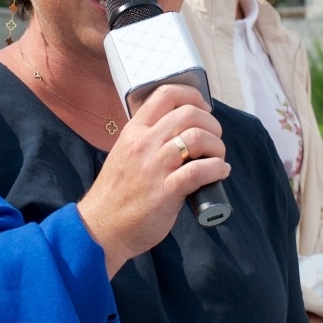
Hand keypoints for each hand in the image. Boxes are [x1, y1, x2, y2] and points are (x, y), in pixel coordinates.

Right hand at [77, 83, 229, 277]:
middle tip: (214, 140)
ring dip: (217, 146)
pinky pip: (199, 170)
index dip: (192, 97)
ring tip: (218, 158)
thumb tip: (180, 133)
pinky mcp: (166, 191)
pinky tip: (220, 172)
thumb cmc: (116, 194)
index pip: (165, 94)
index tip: (204, 109)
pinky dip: (217, 168)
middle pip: (188, 114)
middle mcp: (144, 143)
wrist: (102, 228)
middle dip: (211, 124)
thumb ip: (147, 140)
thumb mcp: (125, 154)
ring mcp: (155, 167)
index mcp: (134, 131)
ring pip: (197, 138)